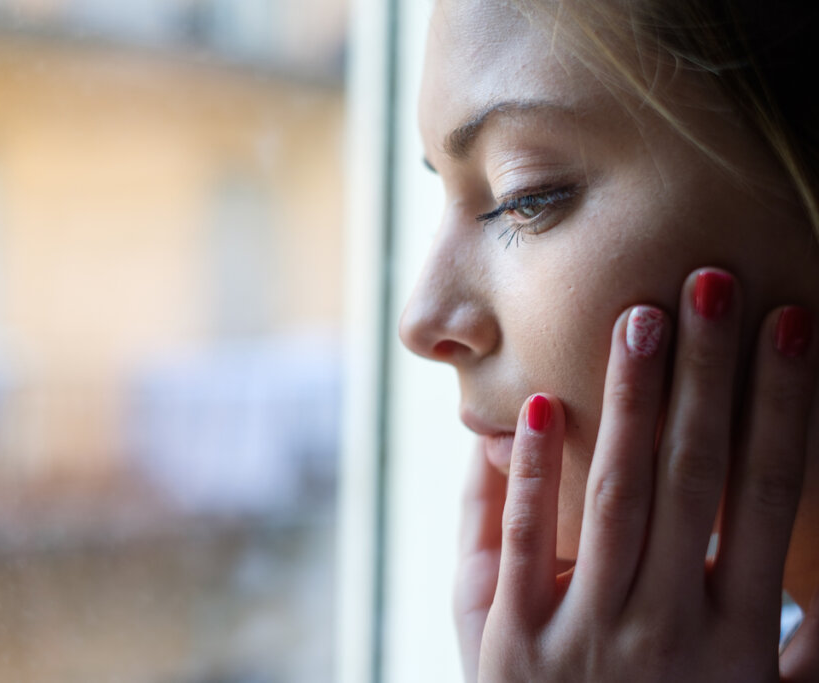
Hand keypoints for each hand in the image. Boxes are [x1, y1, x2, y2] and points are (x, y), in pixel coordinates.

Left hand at [454, 269, 818, 681]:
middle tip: (712, 285)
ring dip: (629, 401)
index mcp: (738, 636)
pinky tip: (537, 407)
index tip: (788, 326)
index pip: (767, 495)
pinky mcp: (510, 642)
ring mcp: (585, 634)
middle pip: (693, 477)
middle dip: (706, 376)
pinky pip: (521, 544)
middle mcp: (668, 626)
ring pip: (614, 495)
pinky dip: (530, 475)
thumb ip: (805, 652)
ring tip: (641, 318)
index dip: (780, 406)